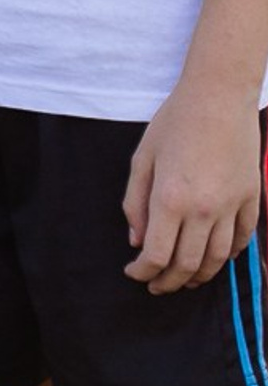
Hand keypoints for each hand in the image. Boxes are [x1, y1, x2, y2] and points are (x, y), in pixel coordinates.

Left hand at [125, 81, 262, 291]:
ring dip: (199, 275)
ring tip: (184, 280)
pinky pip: (241, 239)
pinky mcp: (251, 199)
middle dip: (169, 281)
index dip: (143, 271)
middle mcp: (203, 209)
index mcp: (170, 199)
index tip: (133, 273)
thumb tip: (136, 241)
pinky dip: (228, 257)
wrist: (218, 98)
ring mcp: (232, 206)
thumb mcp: (142, 158)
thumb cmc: (173, 124)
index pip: (156, 254)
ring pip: (218, 259)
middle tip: (156, 286)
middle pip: (187, 264)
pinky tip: (215, 260)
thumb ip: (135, 203)